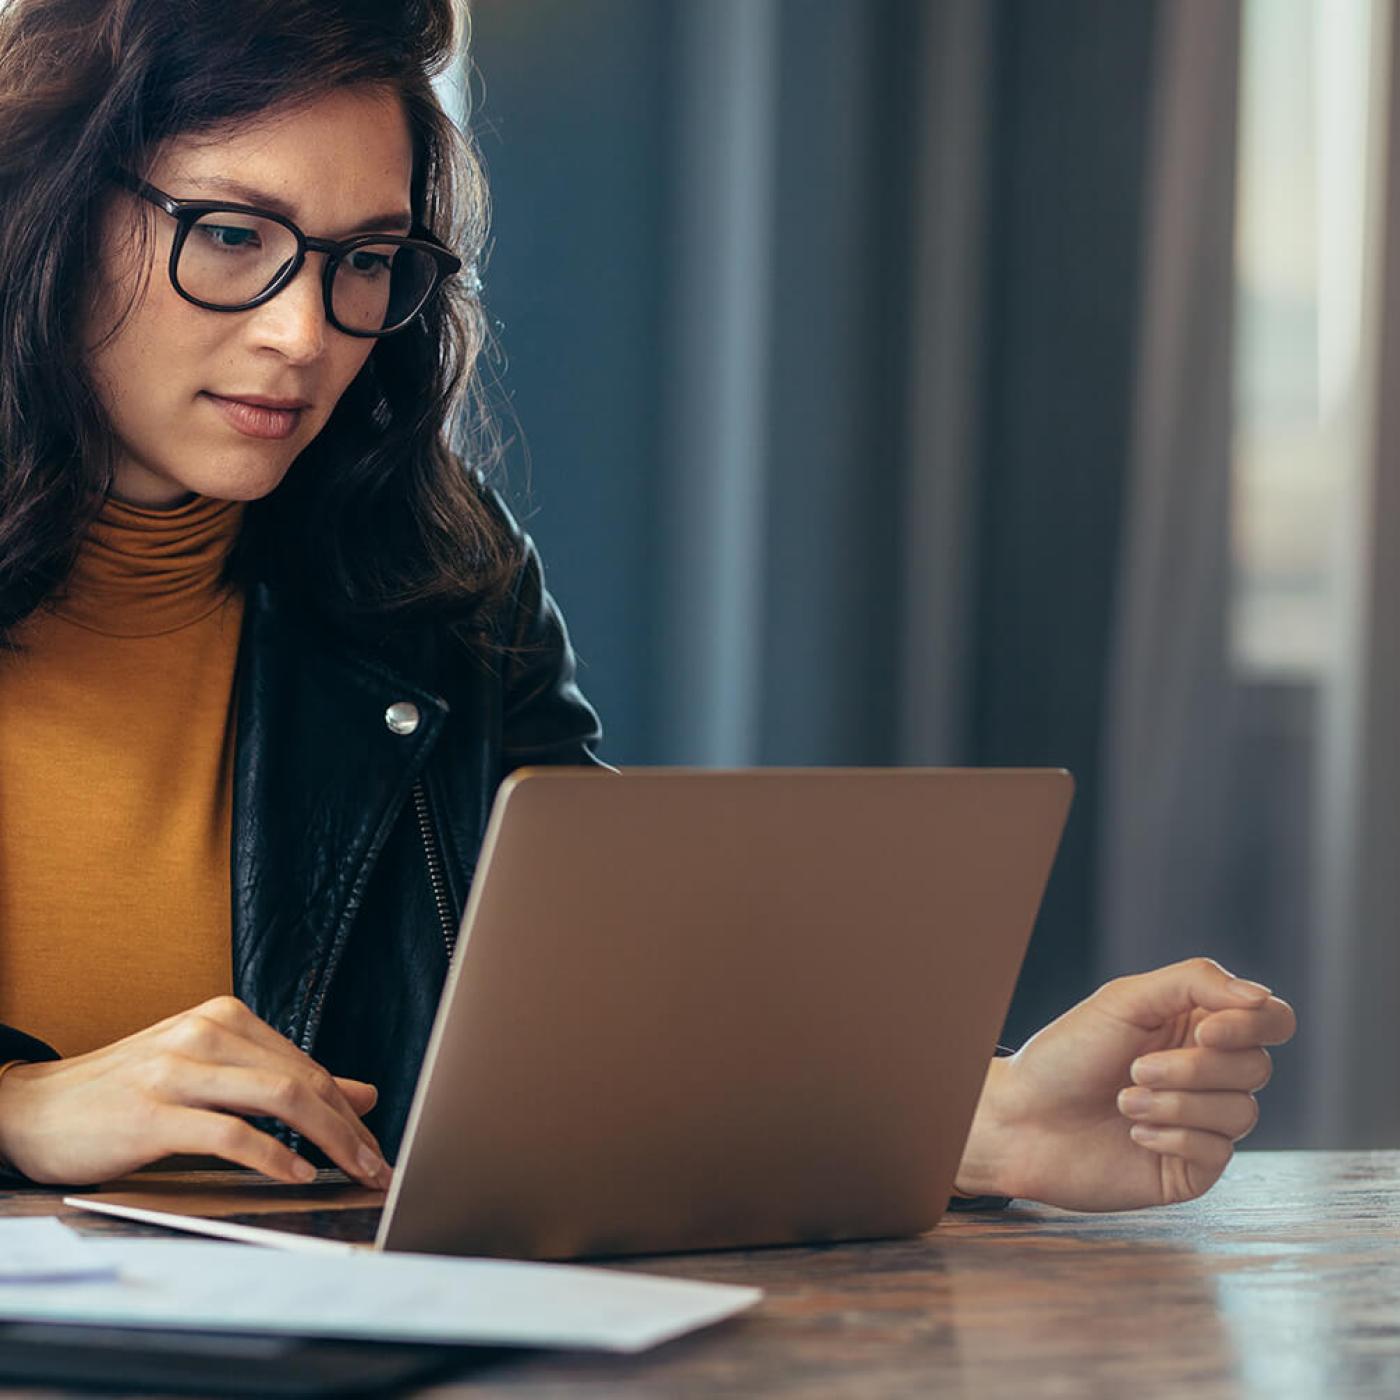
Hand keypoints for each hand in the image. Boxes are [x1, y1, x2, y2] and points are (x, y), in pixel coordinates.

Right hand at [0, 996, 389, 1188]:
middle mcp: (207, 1033)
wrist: (33, 1108)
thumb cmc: (126, 1093)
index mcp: (225, 1018)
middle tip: (377, 1164)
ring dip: (328, 1140)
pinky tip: (296, 1175)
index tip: (375, 1141)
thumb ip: (280, 1080)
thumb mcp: (210, 1074)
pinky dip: (272, 1157)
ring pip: (279, 1099)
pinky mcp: (153, 1112)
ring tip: (352, 1171)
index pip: (306, 1064)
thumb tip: (361, 1093)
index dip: (348, 1107)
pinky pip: (230, 1134)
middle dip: (349, 1127)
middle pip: (302, 1080)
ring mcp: (179, 1070)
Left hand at [954, 957, 1296, 1210]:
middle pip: (1257, 1066)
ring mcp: (1205, 1122)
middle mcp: (1209, 1073)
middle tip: (1135, 1069)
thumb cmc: (1067, 1053)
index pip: (1271, 1019)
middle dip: (1193, 1068)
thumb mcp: (1125, 1000)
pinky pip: (1219, 1151)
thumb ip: (1195, 983)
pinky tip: (1134, 1133)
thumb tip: (1261, 998)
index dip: (1252, 1025)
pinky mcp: (1193, 1167)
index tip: (1205, 1032)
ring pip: (1242, 1111)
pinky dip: (1173, 1137)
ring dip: (1176, 1104)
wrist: (1022, 1119)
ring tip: (1124, 1100)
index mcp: (1198, 1025)